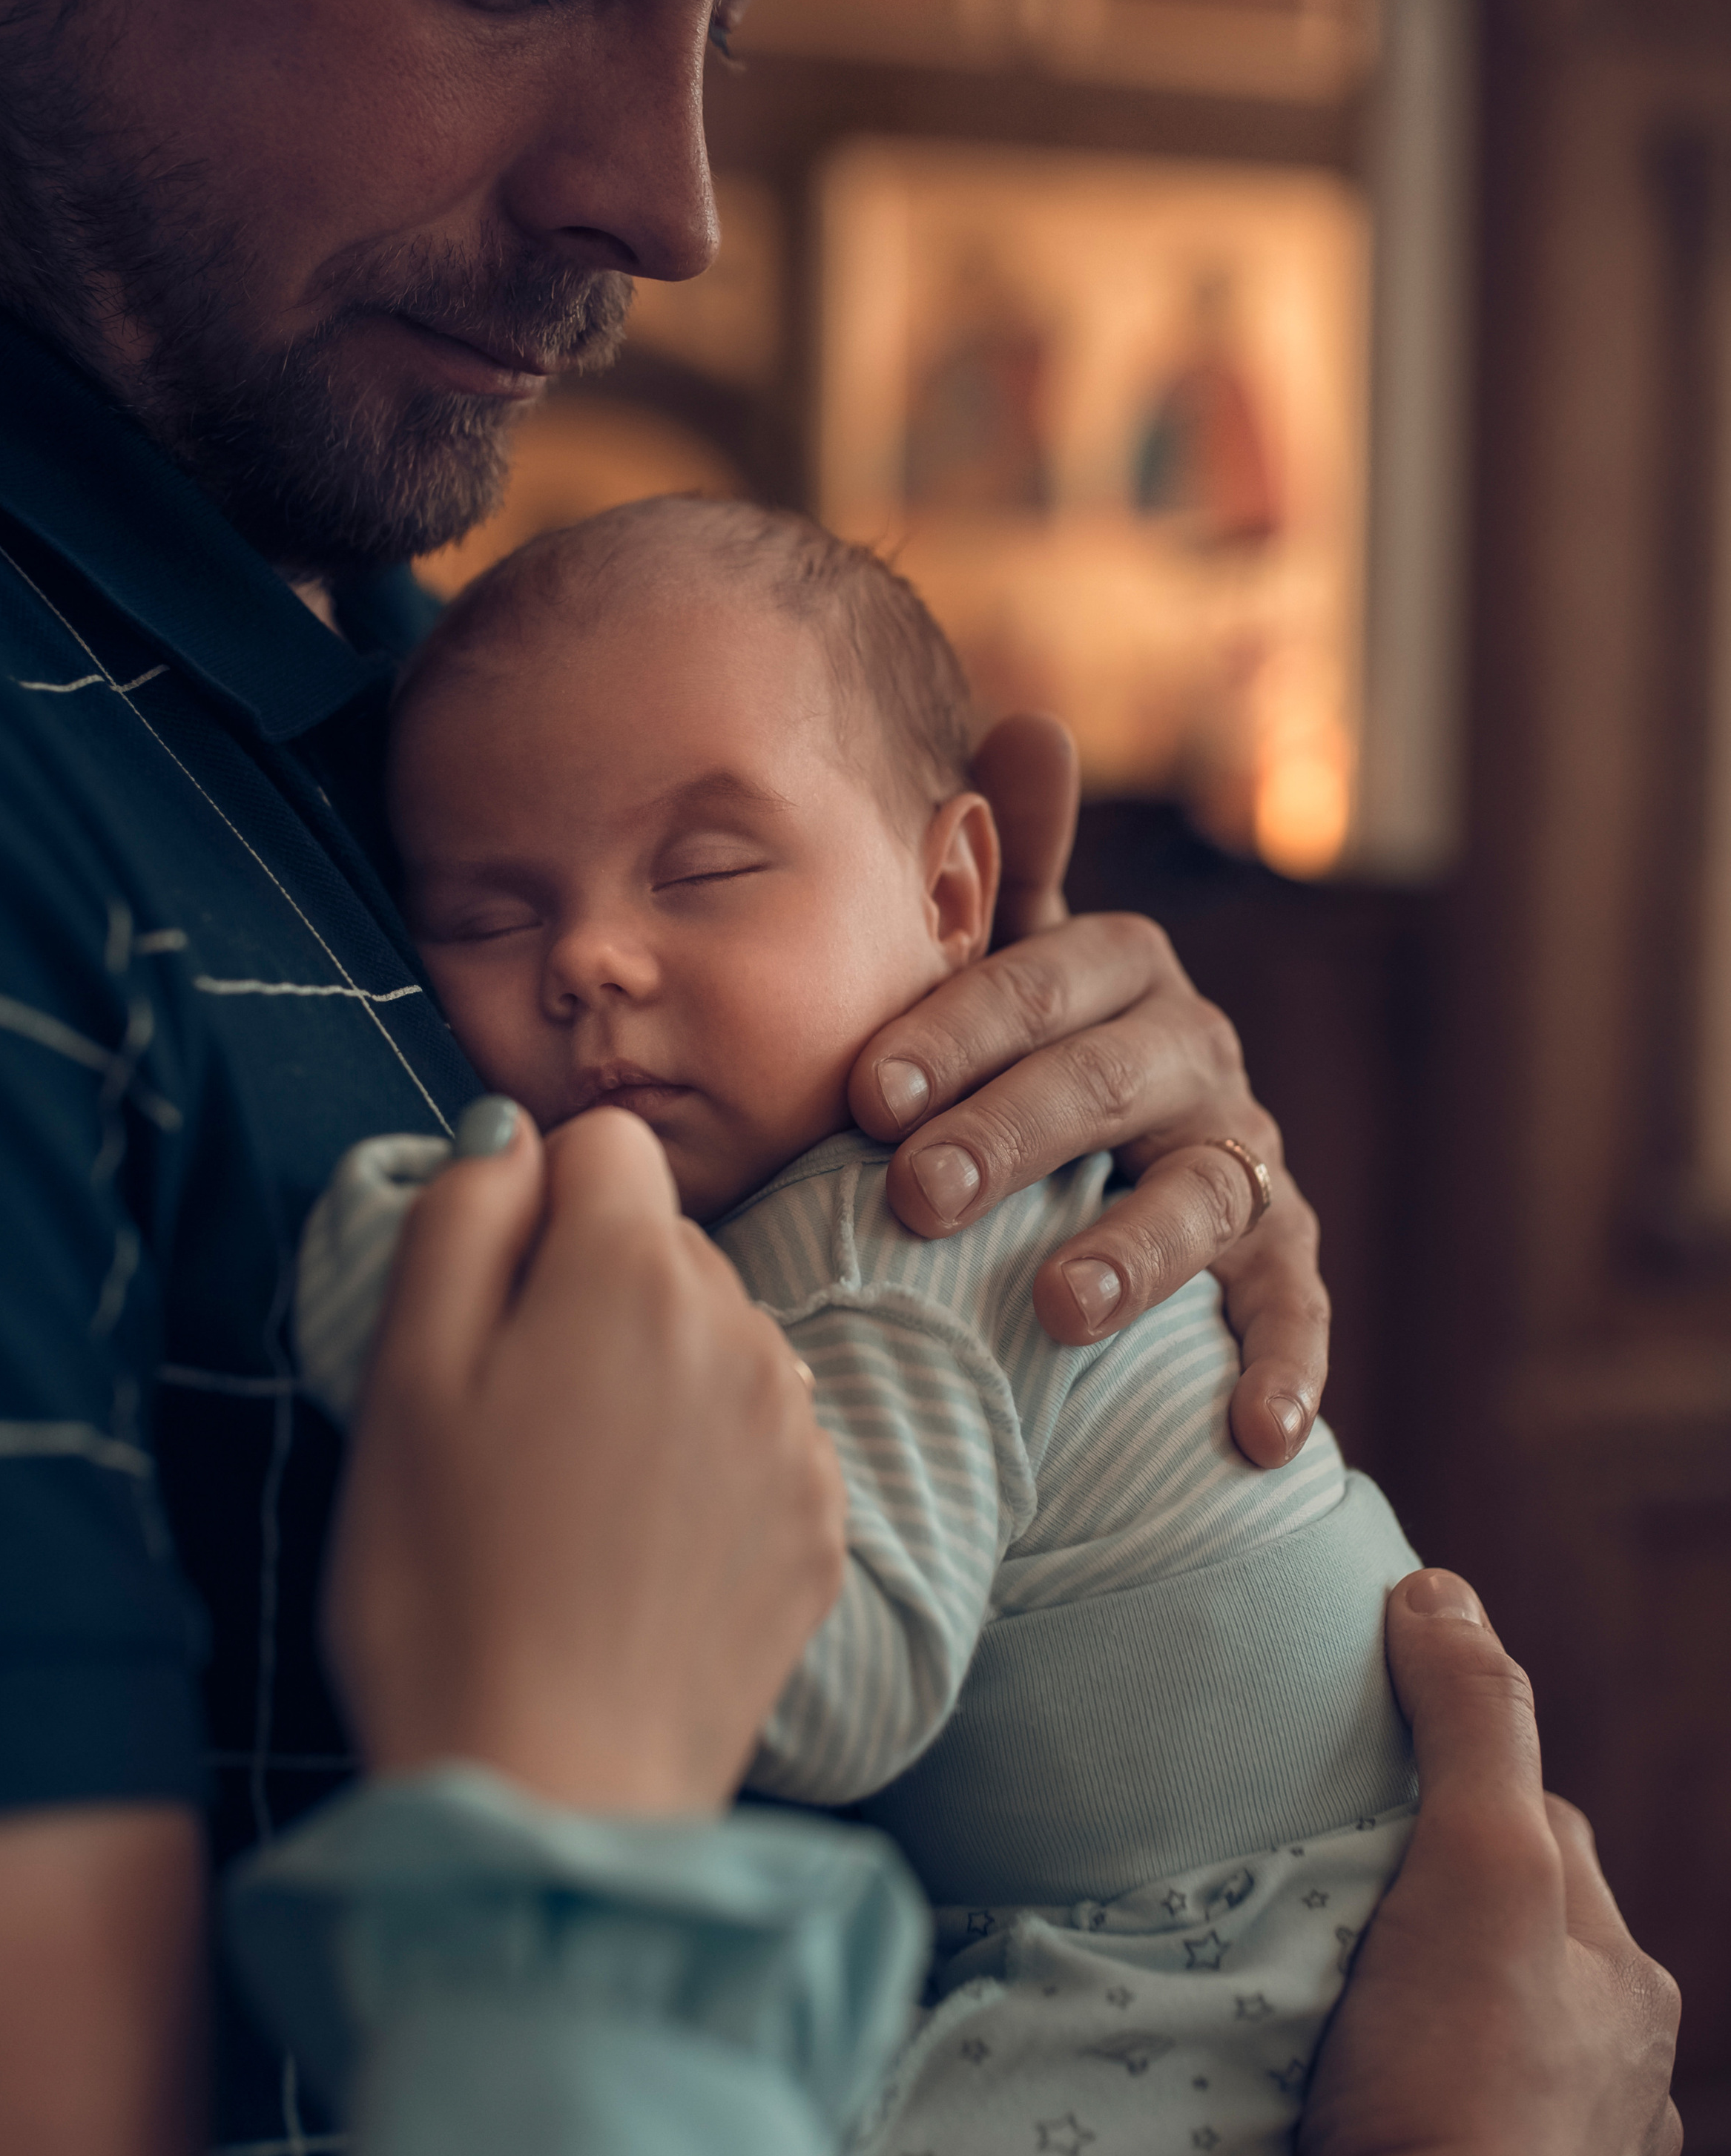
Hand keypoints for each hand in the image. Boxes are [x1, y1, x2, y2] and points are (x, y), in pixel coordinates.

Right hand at [323, 1100, 847, 1811]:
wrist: (550, 1793)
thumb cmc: (442, 1590)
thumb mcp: (400, 1382)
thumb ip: (458, 1219)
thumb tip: (510, 1134)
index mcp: (629, 1276)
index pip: (602, 1142)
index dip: (530, 1203)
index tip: (486, 1302)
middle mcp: (744, 1331)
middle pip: (662, 1243)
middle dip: (588, 1291)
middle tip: (510, 1421)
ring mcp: (797, 1434)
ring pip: (716, 1337)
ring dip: (652, 1377)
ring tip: (570, 1498)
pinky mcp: (822, 1529)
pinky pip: (759, 1437)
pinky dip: (703, 1467)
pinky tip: (635, 1553)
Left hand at [848, 711, 1328, 1466]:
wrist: (1086, 1179)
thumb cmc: (1014, 1061)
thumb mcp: (1003, 971)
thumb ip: (1008, 868)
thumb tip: (1027, 721)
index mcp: (1118, 971)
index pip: (1043, 981)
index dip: (958, 1030)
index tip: (864, 1093)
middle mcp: (1194, 1050)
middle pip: (1110, 1081)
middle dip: (1013, 1135)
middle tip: (914, 1195)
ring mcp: (1242, 1151)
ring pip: (1202, 1191)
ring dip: (1134, 1251)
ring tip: (1058, 1312)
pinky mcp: (1279, 1252)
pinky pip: (1292, 1304)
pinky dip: (1283, 1364)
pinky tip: (1256, 1434)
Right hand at [1296, 1568, 1681, 2155]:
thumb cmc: (1464, 2074)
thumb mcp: (1480, 1858)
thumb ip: (1472, 1720)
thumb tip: (1441, 1589)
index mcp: (1625, 1986)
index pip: (1539, 1834)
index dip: (1459, 1791)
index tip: (1372, 1782)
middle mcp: (1620, 2084)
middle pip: (1518, 1949)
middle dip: (1443, 1916)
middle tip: (1332, 1900)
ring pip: (1490, 2059)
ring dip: (1428, 2031)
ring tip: (1330, 2020)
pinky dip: (1413, 2126)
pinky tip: (1352, 2126)